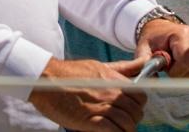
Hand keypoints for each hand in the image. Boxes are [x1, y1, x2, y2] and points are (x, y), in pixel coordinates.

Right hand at [28, 56, 147, 131]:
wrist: (45, 79)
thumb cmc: (69, 73)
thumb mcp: (99, 66)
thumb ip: (122, 68)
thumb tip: (143, 63)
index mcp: (114, 80)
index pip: (141, 95)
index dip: (138, 104)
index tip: (131, 108)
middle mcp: (111, 92)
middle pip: (136, 112)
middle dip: (133, 119)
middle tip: (123, 122)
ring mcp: (101, 107)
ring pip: (127, 123)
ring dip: (126, 129)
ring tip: (118, 130)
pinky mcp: (91, 121)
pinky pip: (114, 130)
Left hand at [135, 19, 188, 77]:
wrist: (162, 31)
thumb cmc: (155, 39)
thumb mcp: (144, 47)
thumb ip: (144, 60)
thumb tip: (145, 75)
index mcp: (182, 34)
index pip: (186, 59)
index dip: (177, 71)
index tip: (168, 71)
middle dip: (183, 74)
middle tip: (173, 67)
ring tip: (181, 66)